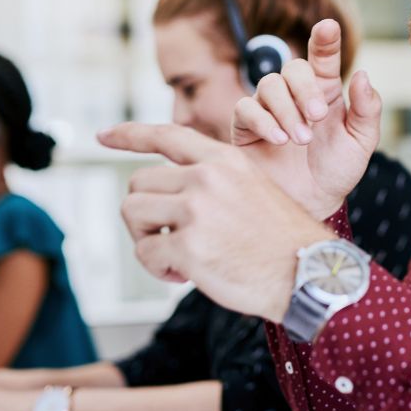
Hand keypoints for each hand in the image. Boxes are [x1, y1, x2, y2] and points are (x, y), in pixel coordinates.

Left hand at [99, 123, 333, 321]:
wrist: (308, 274)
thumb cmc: (280, 239)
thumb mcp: (252, 188)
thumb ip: (212, 181)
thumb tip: (164, 195)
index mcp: (224, 160)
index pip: (165, 135)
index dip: (128, 135)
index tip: (102, 136)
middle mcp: (207, 178)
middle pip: (138, 184)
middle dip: (144, 214)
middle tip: (166, 237)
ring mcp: (196, 211)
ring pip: (133, 213)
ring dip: (145, 239)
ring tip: (175, 255)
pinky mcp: (188, 247)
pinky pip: (145, 253)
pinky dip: (158, 269)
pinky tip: (185, 275)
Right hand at [233, 19, 381, 219]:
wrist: (312, 204)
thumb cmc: (337, 171)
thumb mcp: (362, 142)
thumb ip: (368, 110)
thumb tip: (362, 75)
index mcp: (325, 91)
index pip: (323, 57)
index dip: (325, 39)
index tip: (328, 27)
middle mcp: (295, 95)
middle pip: (293, 68)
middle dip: (305, 89)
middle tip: (318, 117)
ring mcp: (269, 109)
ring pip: (269, 85)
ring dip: (287, 110)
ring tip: (301, 140)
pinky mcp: (246, 127)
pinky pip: (246, 109)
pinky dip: (264, 121)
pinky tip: (280, 140)